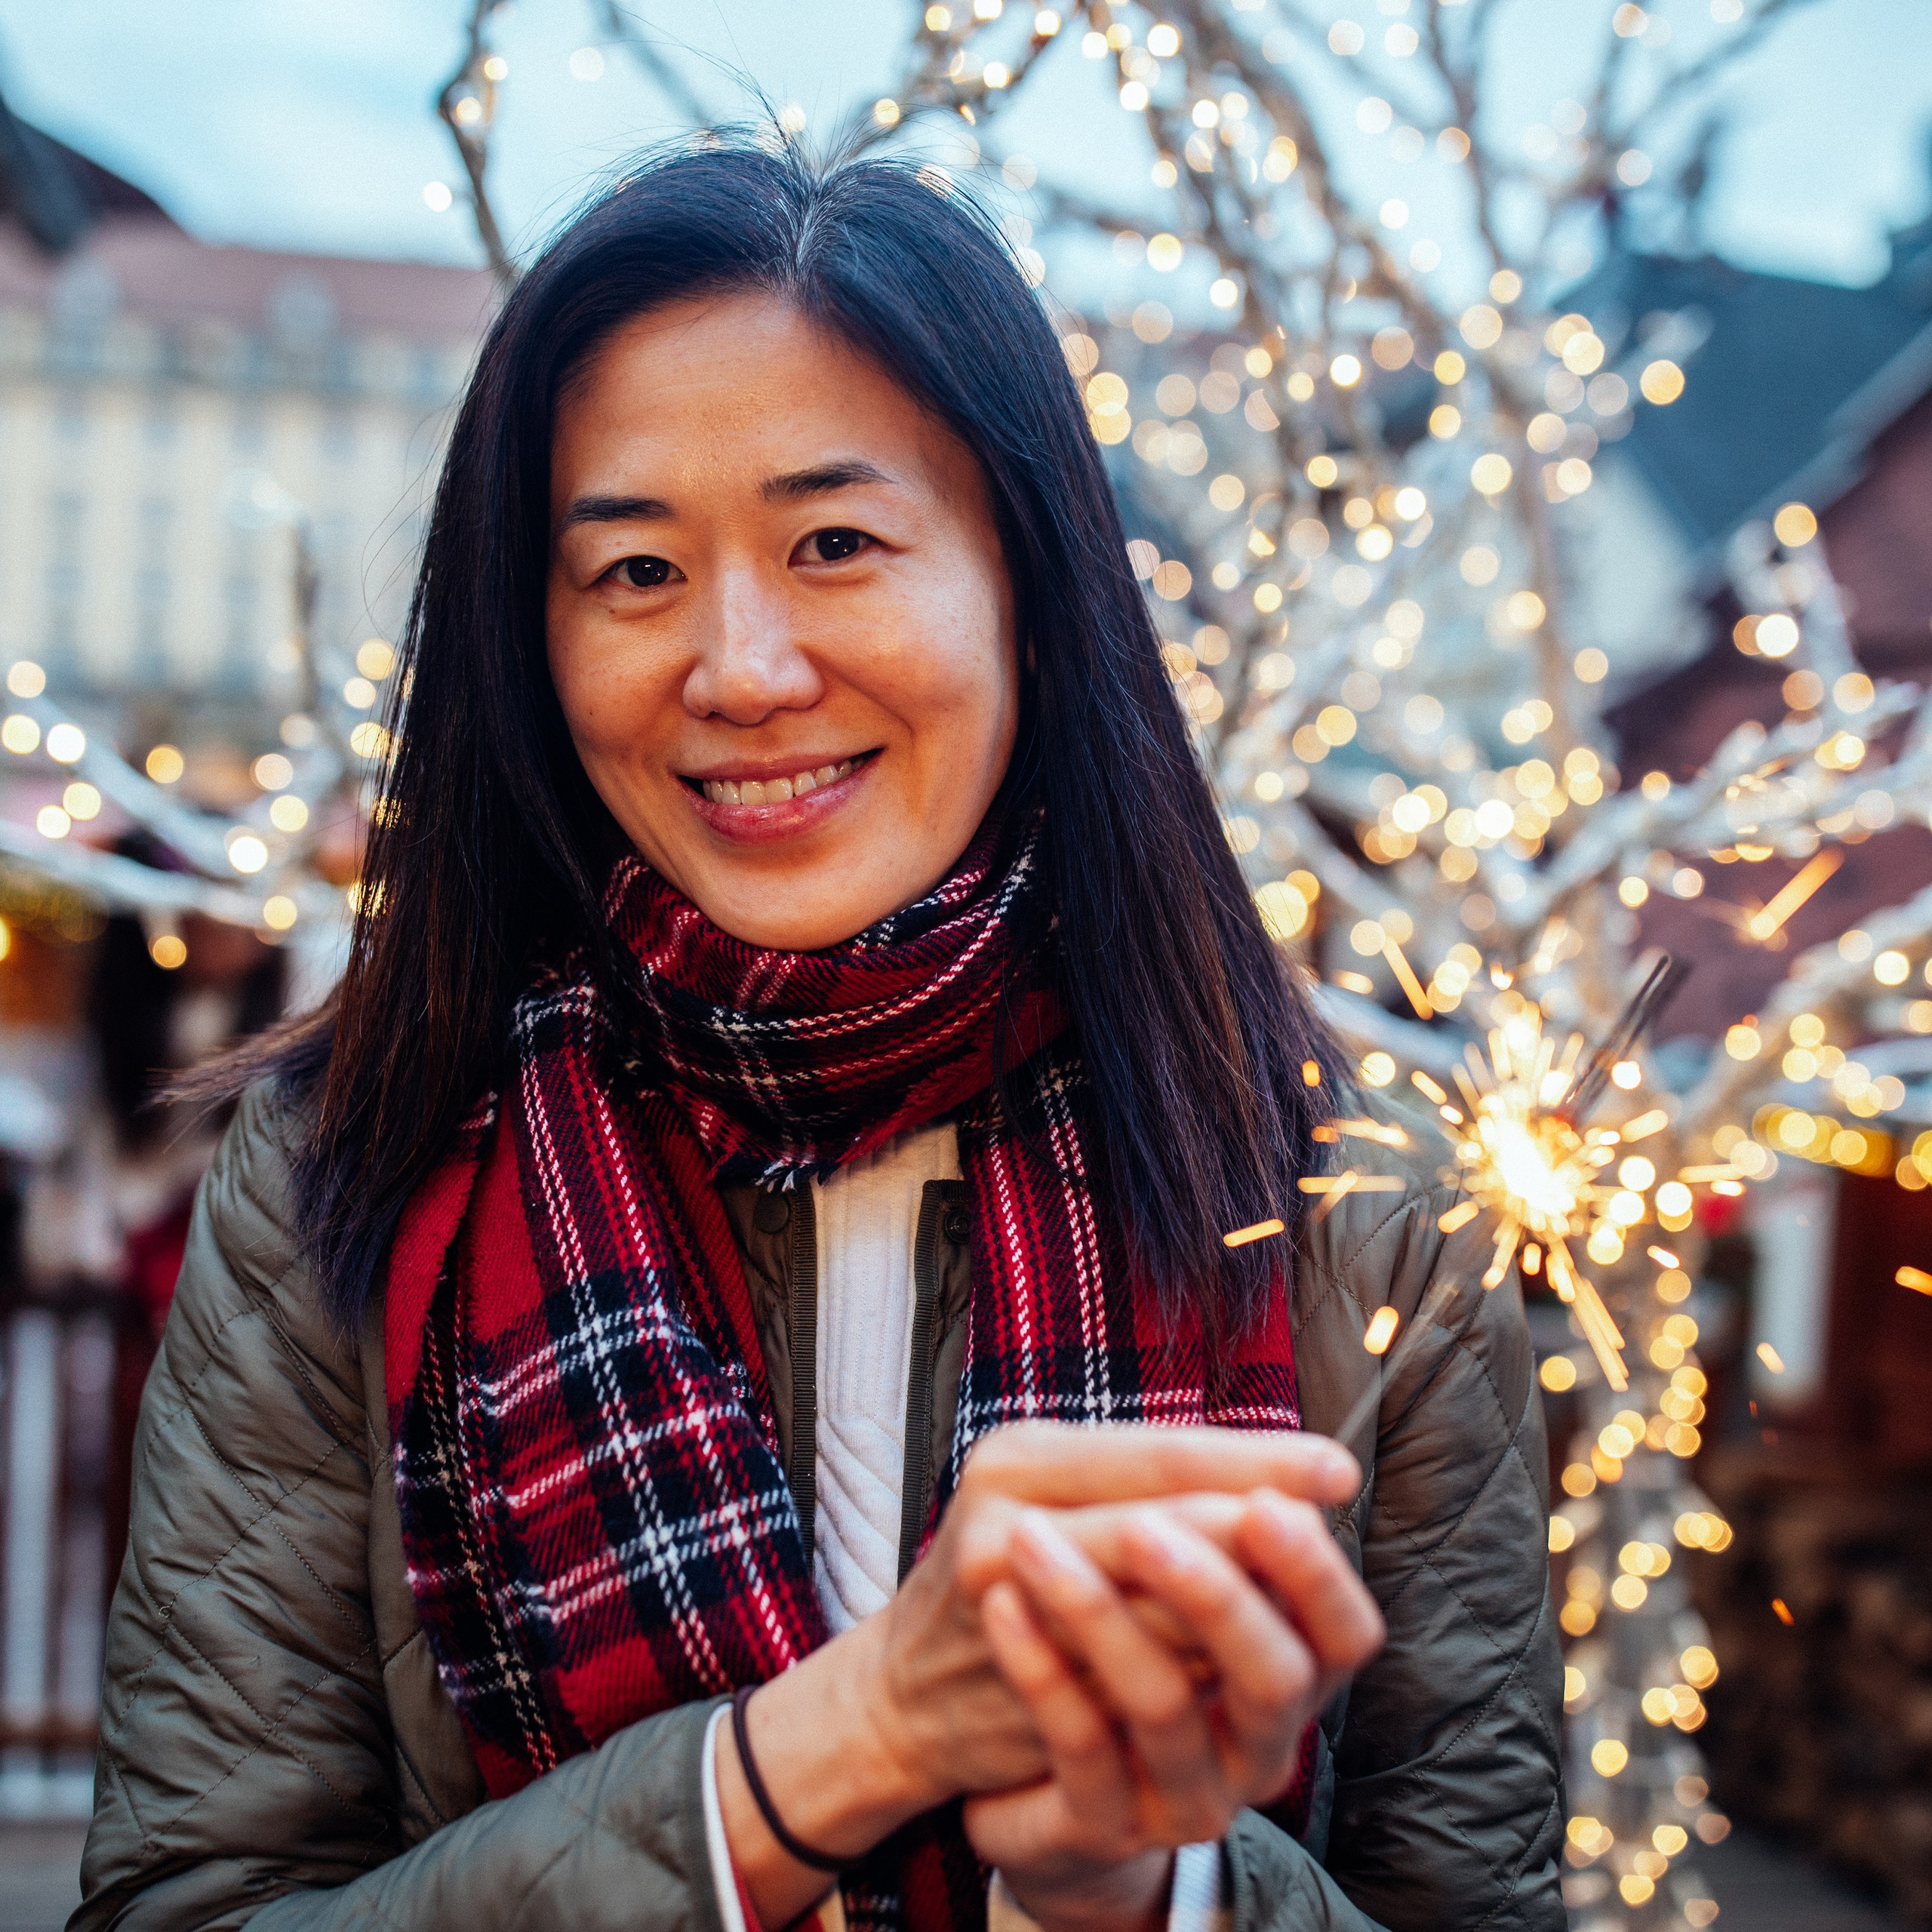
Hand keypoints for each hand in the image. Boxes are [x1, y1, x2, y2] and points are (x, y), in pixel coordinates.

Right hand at [718, 1425, 1360, 1927]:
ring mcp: (1001, 1591)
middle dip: (1256, 1529)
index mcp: (1021, 1453)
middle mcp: (1005, 1509)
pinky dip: (1190, 1672)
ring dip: (1234, 1607)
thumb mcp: (1053, 1500)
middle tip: (1327, 1522)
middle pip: (1166, 1518)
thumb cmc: (1005, 1577)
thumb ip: (1141, 1485)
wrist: (902, 1692)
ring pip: (1159, 1601)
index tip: (1336, 1468)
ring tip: (1296, 1595)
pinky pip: (1129, 1675)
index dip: (1255, 1458)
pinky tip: (1236, 1667)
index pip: (1161, 1450)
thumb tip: (1282, 1483)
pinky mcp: (1013, 1674)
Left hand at [962, 1490, 1383, 1928]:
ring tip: (1031, 1539)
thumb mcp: (1152, 1552)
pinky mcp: (1098, 1820)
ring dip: (1099, 1615)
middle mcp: (1256, 1741)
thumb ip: (1197, 1512)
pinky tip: (1002, 1605)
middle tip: (1142, 1527)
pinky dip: (1041, 1671)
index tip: (1270, 1504)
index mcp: (1289, 1663)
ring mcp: (1180, 1791)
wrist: (1008, 1743)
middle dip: (1215, 1594)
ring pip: (1164, 1706)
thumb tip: (1261, 1462)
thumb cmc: (1102, 1625)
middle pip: (1275, 1676)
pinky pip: (1081, 1747)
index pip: (1346, 1632)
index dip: (1315, 1573)